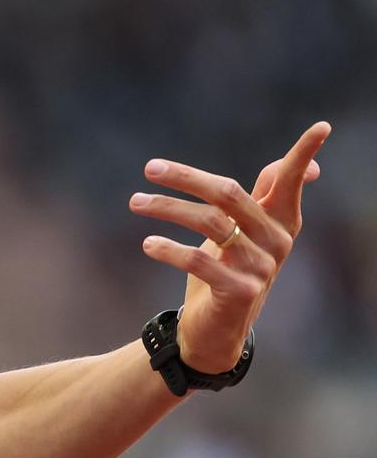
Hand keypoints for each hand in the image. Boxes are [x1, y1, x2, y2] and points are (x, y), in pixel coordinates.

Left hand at [129, 121, 329, 371]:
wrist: (214, 331)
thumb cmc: (224, 271)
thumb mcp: (240, 233)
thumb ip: (257, 199)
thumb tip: (296, 165)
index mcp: (279, 222)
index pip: (290, 182)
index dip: (303, 153)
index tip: (322, 126)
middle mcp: (276, 241)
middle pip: (229, 193)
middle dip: (186, 177)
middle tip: (150, 167)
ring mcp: (261, 267)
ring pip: (209, 223)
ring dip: (166, 208)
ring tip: (135, 202)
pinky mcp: (240, 292)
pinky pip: (199, 261)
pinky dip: (168, 249)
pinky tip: (148, 243)